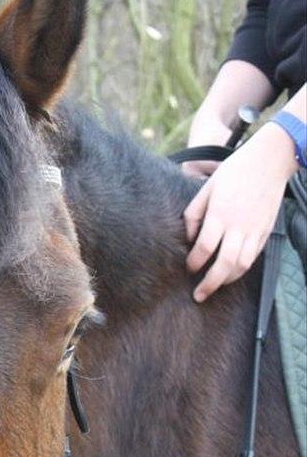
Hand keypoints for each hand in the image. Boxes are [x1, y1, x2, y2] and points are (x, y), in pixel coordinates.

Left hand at [183, 122, 296, 301]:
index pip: (205, 247)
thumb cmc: (235, 171)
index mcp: (220, 214)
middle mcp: (238, 225)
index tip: (188, 267)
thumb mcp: (207, 187)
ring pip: (241, 265)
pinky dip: (241, 269)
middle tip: (199, 295)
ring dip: (226, 280)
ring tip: (214, 286)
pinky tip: (231, 273)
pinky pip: (253, 257)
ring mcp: (254, 230)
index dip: (194, 262)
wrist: (269, 161)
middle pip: (224, 264)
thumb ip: (194, 213)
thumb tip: (188, 236)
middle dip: (210, 283)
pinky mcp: (265, 231)